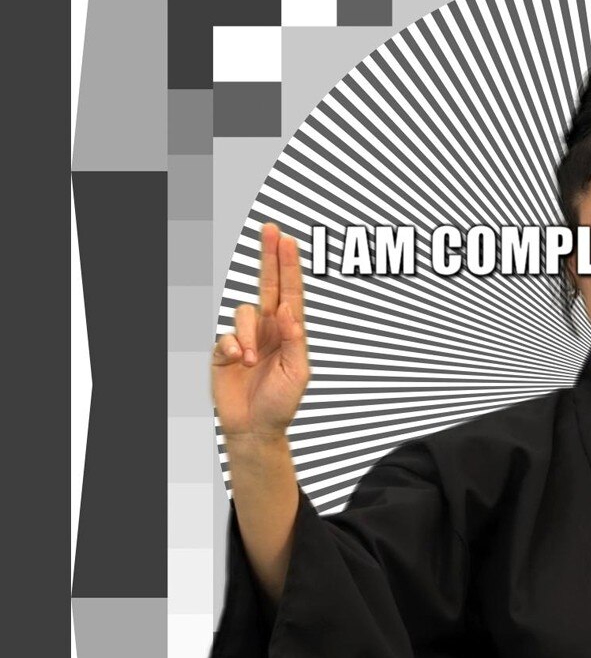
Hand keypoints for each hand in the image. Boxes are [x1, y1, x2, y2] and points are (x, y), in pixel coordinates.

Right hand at [210, 223, 310, 440]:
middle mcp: (268, 328)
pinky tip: (240, 362)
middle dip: (270, 256)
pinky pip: (224, 336)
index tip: (287, 239)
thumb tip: (289, 310)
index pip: (290, 292)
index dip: (289, 266)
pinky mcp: (224, 351)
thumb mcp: (298, 373)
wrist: (256, 428)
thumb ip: (295, 340)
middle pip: (268, 284)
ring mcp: (245, 337)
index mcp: (289, 331)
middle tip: (271, 229)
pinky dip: (233, 347)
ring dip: (248, 335)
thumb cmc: (281, 402)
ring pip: (244, 312)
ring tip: (253, 361)